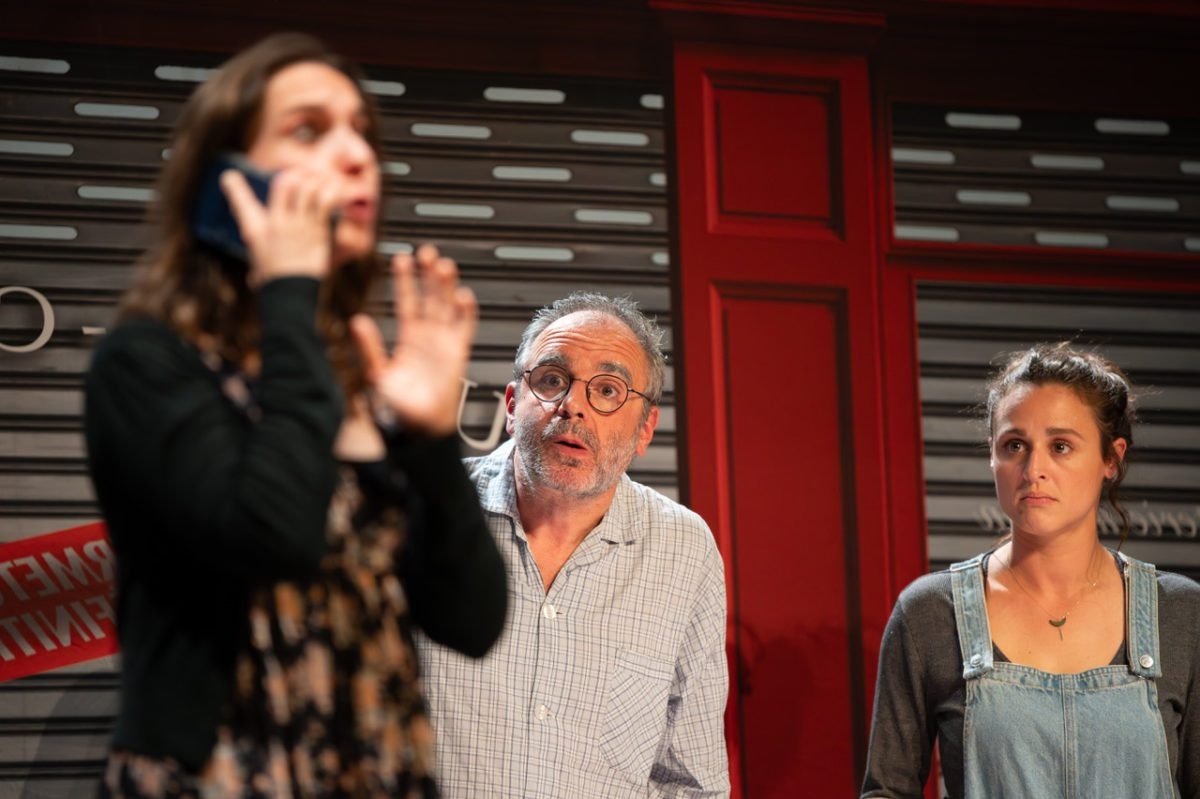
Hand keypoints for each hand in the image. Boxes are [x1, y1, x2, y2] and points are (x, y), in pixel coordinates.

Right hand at [220, 167, 342, 283]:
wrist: (290, 294)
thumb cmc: (273, 282)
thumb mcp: (258, 260)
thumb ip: (261, 249)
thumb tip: (257, 262)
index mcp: (255, 229)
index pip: (241, 201)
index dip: (234, 186)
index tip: (230, 177)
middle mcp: (276, 222)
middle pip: (285, 182)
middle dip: (296, 175)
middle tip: (303, 177)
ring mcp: (298, 225)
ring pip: (309, 189)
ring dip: (317, 182)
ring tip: (322, 183)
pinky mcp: (318, 232)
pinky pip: (327, 203)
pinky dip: (333, 193)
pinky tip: (336, 191)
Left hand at [349, 245, 478, 435]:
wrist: (420, 427)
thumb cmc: (398, 407)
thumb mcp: (377, 374)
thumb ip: (370, 347)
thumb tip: (357, 321)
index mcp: (407, 340)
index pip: (406, 302)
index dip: (405, 281)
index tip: (402, 258)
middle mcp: (427, 337)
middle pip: (429, 298)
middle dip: (428, 275)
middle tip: (427, 252)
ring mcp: (444, 343)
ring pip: (447, 307)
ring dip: (446, 287)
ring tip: (443, 266)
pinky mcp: (458, 353)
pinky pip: (464, 328)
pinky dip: (465, 312)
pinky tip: (462, 296)